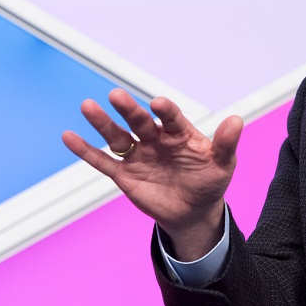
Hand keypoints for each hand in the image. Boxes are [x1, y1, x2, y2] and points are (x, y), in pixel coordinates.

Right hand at [61, 88, 242, 259]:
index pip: (172, 118)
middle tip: (116, 95)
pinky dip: (86, 150)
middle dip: (129, 110)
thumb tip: (237, 120)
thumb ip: (226, 143)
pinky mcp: (125, 174)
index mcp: (180, 133)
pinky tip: (69, 136)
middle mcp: (156, 139)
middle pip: (140, 122)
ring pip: (118, 136)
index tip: (159, 103)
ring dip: (102, 123)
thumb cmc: (209, 181)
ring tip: (88, 106)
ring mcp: (139, 155)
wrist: (194, 210)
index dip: (166, 111)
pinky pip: (103, 161)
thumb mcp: (223, 164)